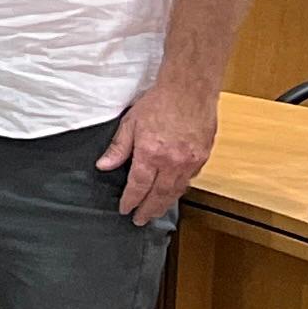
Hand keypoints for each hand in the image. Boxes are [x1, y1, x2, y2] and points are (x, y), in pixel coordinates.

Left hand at [97, 73, 218, 225]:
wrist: (190, 88)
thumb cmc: (160, 101)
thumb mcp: (130, 123)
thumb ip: (118, 148)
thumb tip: (104, 166)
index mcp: (151, 154)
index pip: (138, 187)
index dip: (130, 201)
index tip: (125, 209)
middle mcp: (172, 162)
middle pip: (159, 195)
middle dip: (148, 210)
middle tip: (140, 220)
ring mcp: (191, 161)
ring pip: (177, 190)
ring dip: (165, 203)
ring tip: (155, 210)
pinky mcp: (203, 156)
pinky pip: (191, 178)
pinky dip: (180, 187)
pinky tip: (173, 190)